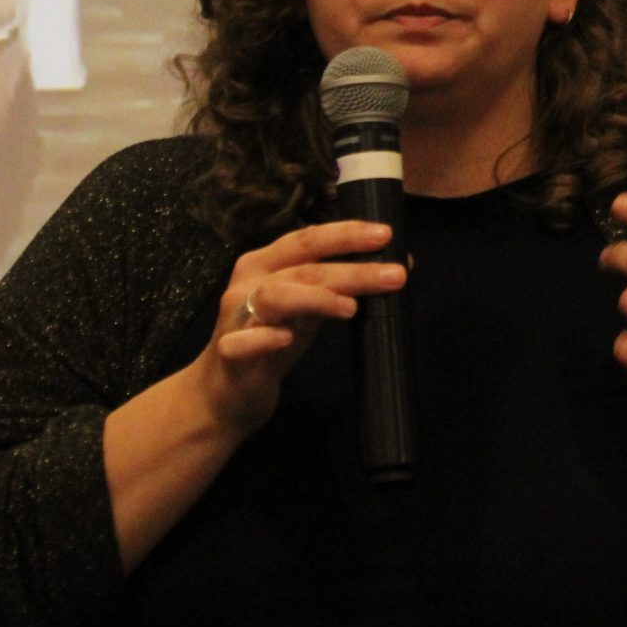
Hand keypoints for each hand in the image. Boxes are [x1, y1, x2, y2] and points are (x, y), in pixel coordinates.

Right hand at [190, 222, 403, 436]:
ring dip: (315, 298)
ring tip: (351, 308)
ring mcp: (235, 318)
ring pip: (274, 296)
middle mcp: (248, 283)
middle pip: (302, 268)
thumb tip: (400, 263)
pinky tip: (287, 339)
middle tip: (395, 274)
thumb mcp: (309, 308)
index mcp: (265, 263)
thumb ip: (341, 284)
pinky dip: (264, 338)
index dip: (345, 234)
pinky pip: (242, 343)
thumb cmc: (271, 339)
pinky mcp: (229, 354)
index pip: (307, 238)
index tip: (385, 234)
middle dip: (351, 269)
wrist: (225, 392)